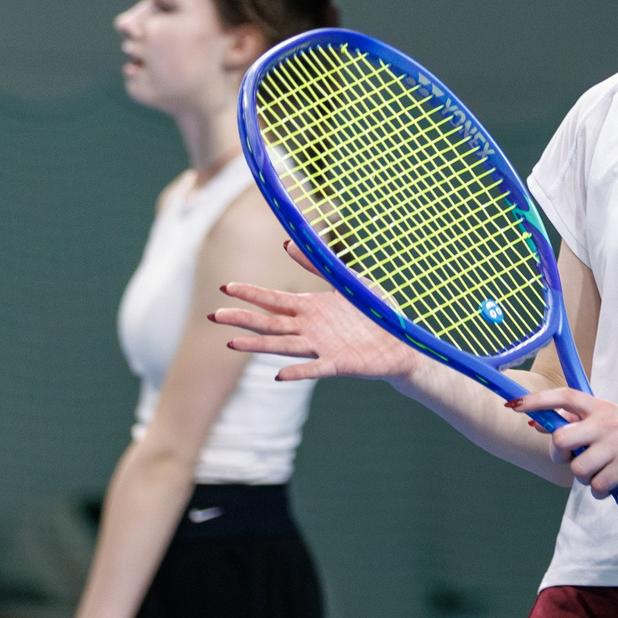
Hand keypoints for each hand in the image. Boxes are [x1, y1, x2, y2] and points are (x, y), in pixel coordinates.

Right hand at [213, 244, 422, 382]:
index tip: (226, 288)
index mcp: (311, 308)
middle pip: (270, 323)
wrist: (402, 342)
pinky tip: (279, 375)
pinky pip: (315, 369)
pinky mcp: (340, 364)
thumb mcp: (346, 281)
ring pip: (284, 346)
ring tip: (232, 343)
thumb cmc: (375, 312)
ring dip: (258, 345)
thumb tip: (286, 243)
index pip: (273, 300)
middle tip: (214, 315)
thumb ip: (317, 265)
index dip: (251, 294)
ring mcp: (322, 348)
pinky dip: (298, 372)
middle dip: (242, 318)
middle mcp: (310, 329)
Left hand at [508, 388, 617, 496]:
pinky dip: (602, 492)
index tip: (513, 406)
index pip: (563, 397)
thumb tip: (542, 425)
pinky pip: (597, 487)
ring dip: (587, 480)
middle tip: (573, 462)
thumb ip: (583, 423)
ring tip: (606, 475)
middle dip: (560, 457)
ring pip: (578, 470)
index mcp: (603, 407)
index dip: (536, 401)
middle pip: (561, 440)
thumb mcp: (616, 422)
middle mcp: (608, 422)